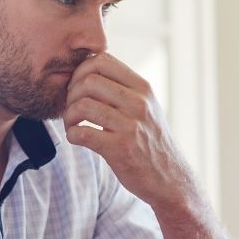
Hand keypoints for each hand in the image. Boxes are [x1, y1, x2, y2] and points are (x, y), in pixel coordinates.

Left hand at [63, 53, 192, 209]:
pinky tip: (76, 138)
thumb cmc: (151, 141)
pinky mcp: (119, 149)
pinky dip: (71, 135)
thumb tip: (90, 68)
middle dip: (71, 93)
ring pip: (83, 105)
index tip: (78, 87)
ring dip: (69, 115)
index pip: (103, 60)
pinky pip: (82, 133)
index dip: (81, 70)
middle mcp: (139, 104)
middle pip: (89, 80)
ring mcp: (130, 126)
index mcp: (143, 89)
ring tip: (72, 124)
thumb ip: (125, 89)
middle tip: (71, 107)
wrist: (169, 178)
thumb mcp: (147, 107)